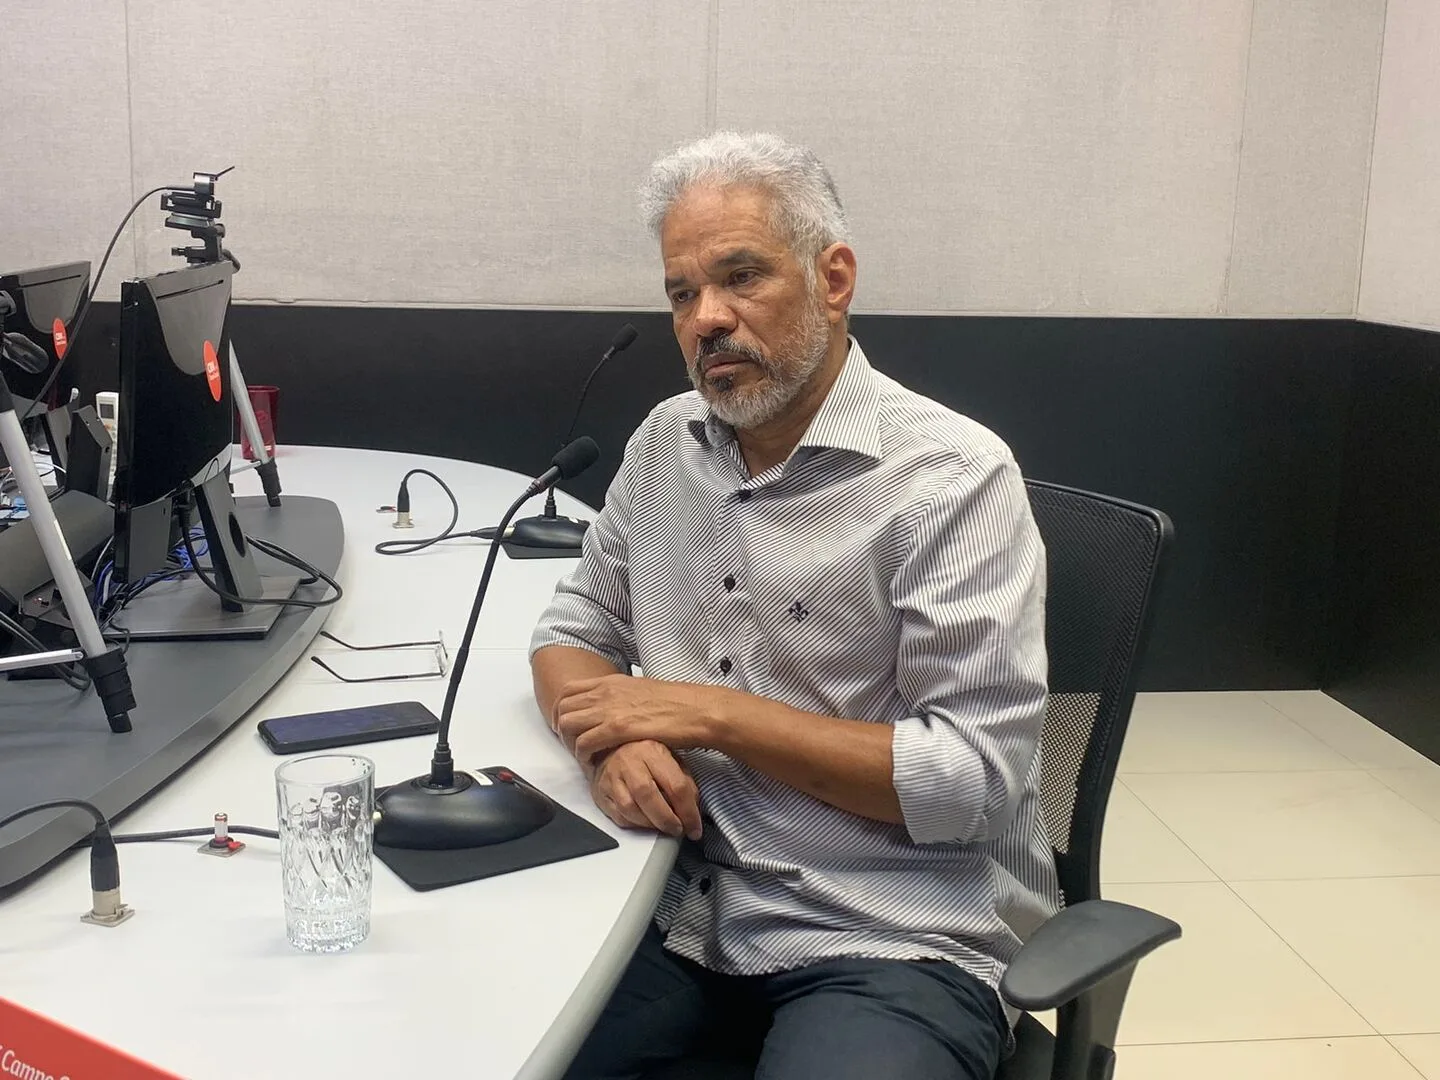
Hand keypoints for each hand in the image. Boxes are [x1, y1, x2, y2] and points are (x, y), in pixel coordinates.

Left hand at [553, 673, 733, 767]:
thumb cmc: (675, 703)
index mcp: (611, 681)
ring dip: (570, 742)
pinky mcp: (617, 728)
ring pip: (568, 725)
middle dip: (561, 728)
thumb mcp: (641, 690)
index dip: (561, 709)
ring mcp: (609, 709)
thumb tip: (612, 705)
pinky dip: (583, 755)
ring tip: (583, 754)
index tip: (567, 725)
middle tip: (572, 744)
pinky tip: (594, 762)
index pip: (568, 691)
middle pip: (563, 708)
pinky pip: (584, 743)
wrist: (695, 710)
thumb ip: (621, 695)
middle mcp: (605, 692)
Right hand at [591, 739, 701, 839]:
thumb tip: (693, 810)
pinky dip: (635, 824)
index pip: (675, 785)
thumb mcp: (671, 758)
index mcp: (652, 751)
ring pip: (630, 809)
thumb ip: (684, 781)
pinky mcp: (600, 792)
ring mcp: (611, 777)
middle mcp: (629, 762)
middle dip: (666, 820)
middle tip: (678, 830)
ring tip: (662, 826)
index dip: (688, 812)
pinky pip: (618, 816)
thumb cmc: (644, 754)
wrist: (609, 747)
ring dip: (650, 824)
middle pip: (649, 796)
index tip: (694, 827)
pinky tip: (645, 822)